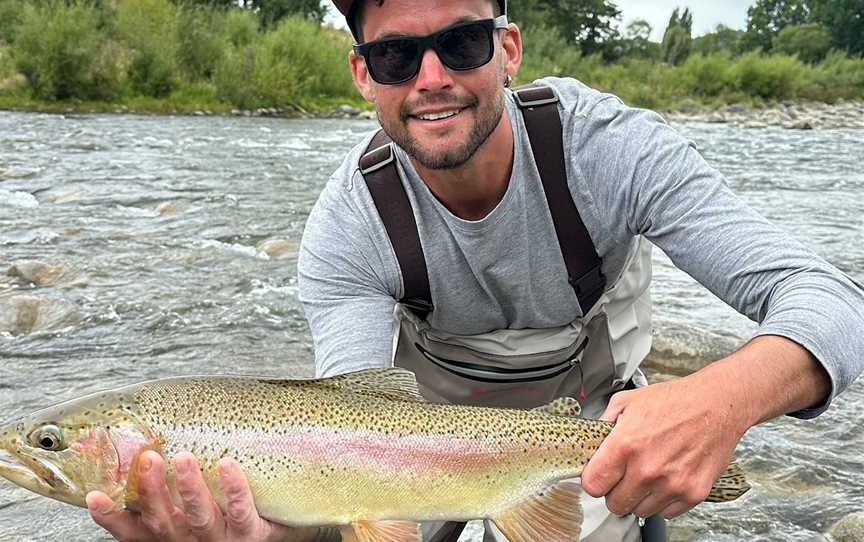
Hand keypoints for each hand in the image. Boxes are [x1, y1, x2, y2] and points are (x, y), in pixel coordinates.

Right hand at [86, 450, 318, 541]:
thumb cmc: (230, 508)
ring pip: (201, 518)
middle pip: (165, 523)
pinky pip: (243, 512)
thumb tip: (140, 436)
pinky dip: (234, 489)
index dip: (112, 517)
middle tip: (149, 458)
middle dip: (152, 491)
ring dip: (190, 488)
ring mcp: (224, 540)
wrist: (282, 529)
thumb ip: (170, 483)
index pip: (135, 529)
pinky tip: (230, 465)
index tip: (94, 496)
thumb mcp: (194, 501)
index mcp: (173, 533)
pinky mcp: (255, 536)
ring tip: (182, 458)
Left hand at [580, 364, 747, 519]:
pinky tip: (667, 478)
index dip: (594, 480)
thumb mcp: (627, 401)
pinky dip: (664, 500)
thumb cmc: (675, 400)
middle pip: (614, 504)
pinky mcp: (692, 493)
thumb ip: (603, 425)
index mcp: (625, 445)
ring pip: (640, 511)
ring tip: (649, 473)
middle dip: (615, 491)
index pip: (592, 486)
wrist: (716, 404)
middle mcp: (647, 469)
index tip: (599, 476)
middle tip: (624, 475)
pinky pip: (666, 512)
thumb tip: (590, 444)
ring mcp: (671, 484)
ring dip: (640, 496)